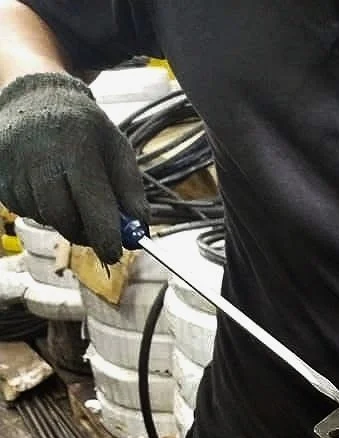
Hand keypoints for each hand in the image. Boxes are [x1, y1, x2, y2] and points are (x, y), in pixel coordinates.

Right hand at [0, 72, 146, 262]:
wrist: (35, 97)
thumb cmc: (84, 129)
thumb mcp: (117, 148)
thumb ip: (131, 191)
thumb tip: (140, 233)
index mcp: (76, 148)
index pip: (92, 204)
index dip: (104, 235)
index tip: (114, 253)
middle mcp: (40, 157)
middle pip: (63, 218)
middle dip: (83, 233)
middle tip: (96, 232)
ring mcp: (15, 168)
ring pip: (44, 218)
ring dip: (63, 219)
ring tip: (69, 190)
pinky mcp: (0, 178)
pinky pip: (26, 211)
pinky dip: (42, 209)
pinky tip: (47, 185)